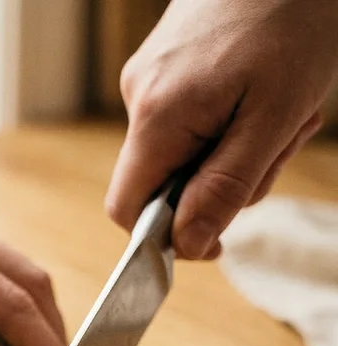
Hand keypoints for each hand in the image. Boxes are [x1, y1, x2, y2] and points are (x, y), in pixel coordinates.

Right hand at [106, 0, 337, 259]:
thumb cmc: (294, 21)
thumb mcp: (274, 119)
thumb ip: (225, 187)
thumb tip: (186, 246)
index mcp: (158, 117)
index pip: (127, 210)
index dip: (165, 238)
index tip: (216, 240)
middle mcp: (138, 96)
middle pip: (160, 182)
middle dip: (220, 181)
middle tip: (278, 145)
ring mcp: (147, 75)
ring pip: (180, 148)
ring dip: (233, 146)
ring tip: (279, 107)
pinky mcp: (163, 61)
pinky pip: (187, 115)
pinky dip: (228, 117)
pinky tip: (263, 85)